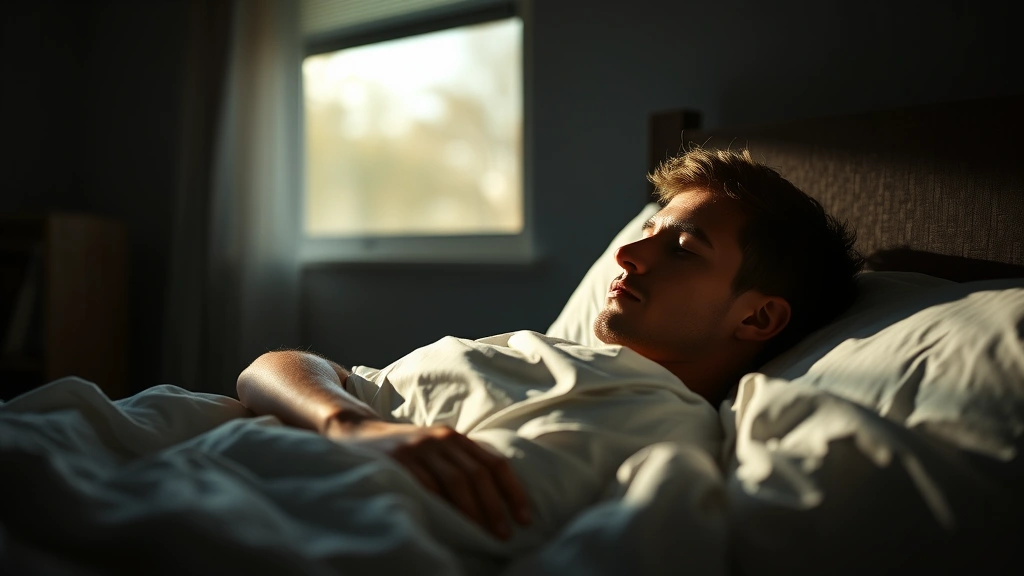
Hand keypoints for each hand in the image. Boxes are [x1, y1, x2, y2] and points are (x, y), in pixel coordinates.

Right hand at [328, 419, 531, 539]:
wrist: (359, 434)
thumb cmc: (407, 450)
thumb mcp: (437, 449)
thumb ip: (461, 464)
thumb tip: (497, 500)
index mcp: (456, 438)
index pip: (494, 463)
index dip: (512, 491)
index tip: (525, 517)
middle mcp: (441, 439)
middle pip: (478, 475)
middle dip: (495, 506)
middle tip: (505, 534)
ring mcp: (420, 449)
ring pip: (456, 481)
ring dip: (473, 511)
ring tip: (483, 534)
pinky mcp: (399, 461)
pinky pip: (426, 486)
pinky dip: (441, 505)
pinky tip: (450, 523)